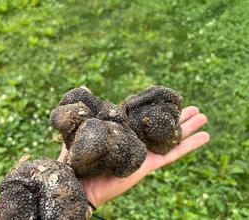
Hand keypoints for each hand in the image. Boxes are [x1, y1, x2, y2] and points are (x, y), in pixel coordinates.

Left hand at [58, 106, 209, 206]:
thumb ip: (86, 109)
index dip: (157, 108)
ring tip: (202, 116)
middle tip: (192, 107)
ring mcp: (145, 152)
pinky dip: (190, 145)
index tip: (168, 99)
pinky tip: (205, 136)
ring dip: (187, 127)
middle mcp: (137, 140)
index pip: (144, 116)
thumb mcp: (80, 128)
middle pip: (161, 126)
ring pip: (171, 138)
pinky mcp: (150, 164)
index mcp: (123, 131)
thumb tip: (84, 85)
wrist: (79, 184)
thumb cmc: (75, 158)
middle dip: (177, 116)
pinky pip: (174, 154)